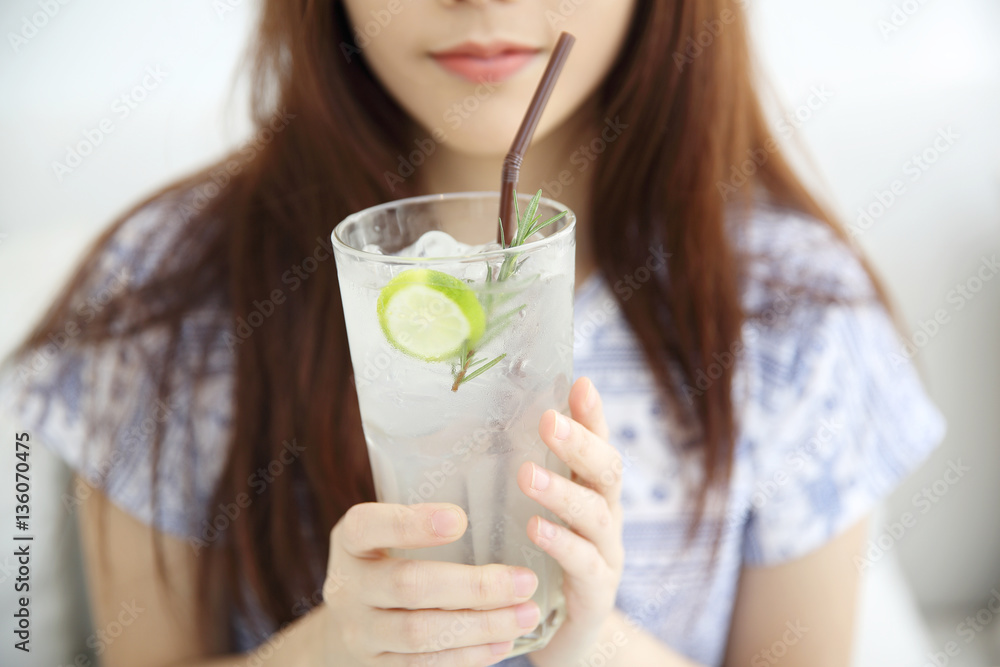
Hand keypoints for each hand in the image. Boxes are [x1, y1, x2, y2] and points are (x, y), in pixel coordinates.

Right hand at [323, 502, 541, 665]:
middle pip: (409, 586)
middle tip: (524, 580)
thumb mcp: (386, 533)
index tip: (461, 519)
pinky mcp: (375, 666)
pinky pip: (423, 664)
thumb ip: (422, 518)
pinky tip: (504, 641)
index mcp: (350, 540)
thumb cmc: (384, 562)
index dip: (411, 524)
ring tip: (526, 613)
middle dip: (474, 586)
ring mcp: (359, 631)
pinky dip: (468, 655)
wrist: (345, 626)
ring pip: (421, 633)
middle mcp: (347, 586)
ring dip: (482, 625)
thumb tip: (496, 490)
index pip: (370, 526)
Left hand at [518, 376, 624, 666]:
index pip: (598, 443)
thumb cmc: (540, 562)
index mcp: (590, 491)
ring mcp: (606, 554)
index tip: (579, 383)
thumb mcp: (531, 513)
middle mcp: (606, 516)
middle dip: (580, 443)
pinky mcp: (597, 592)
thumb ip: (524, 475)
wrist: (563, 634)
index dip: (592, 415)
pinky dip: (561, 543)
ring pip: (596, 515)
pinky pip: (584, 563)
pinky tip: (536, 528)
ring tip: (528, 475)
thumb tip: (480, 424)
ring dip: (562, 492)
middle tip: (548, 420)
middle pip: (606, 472)